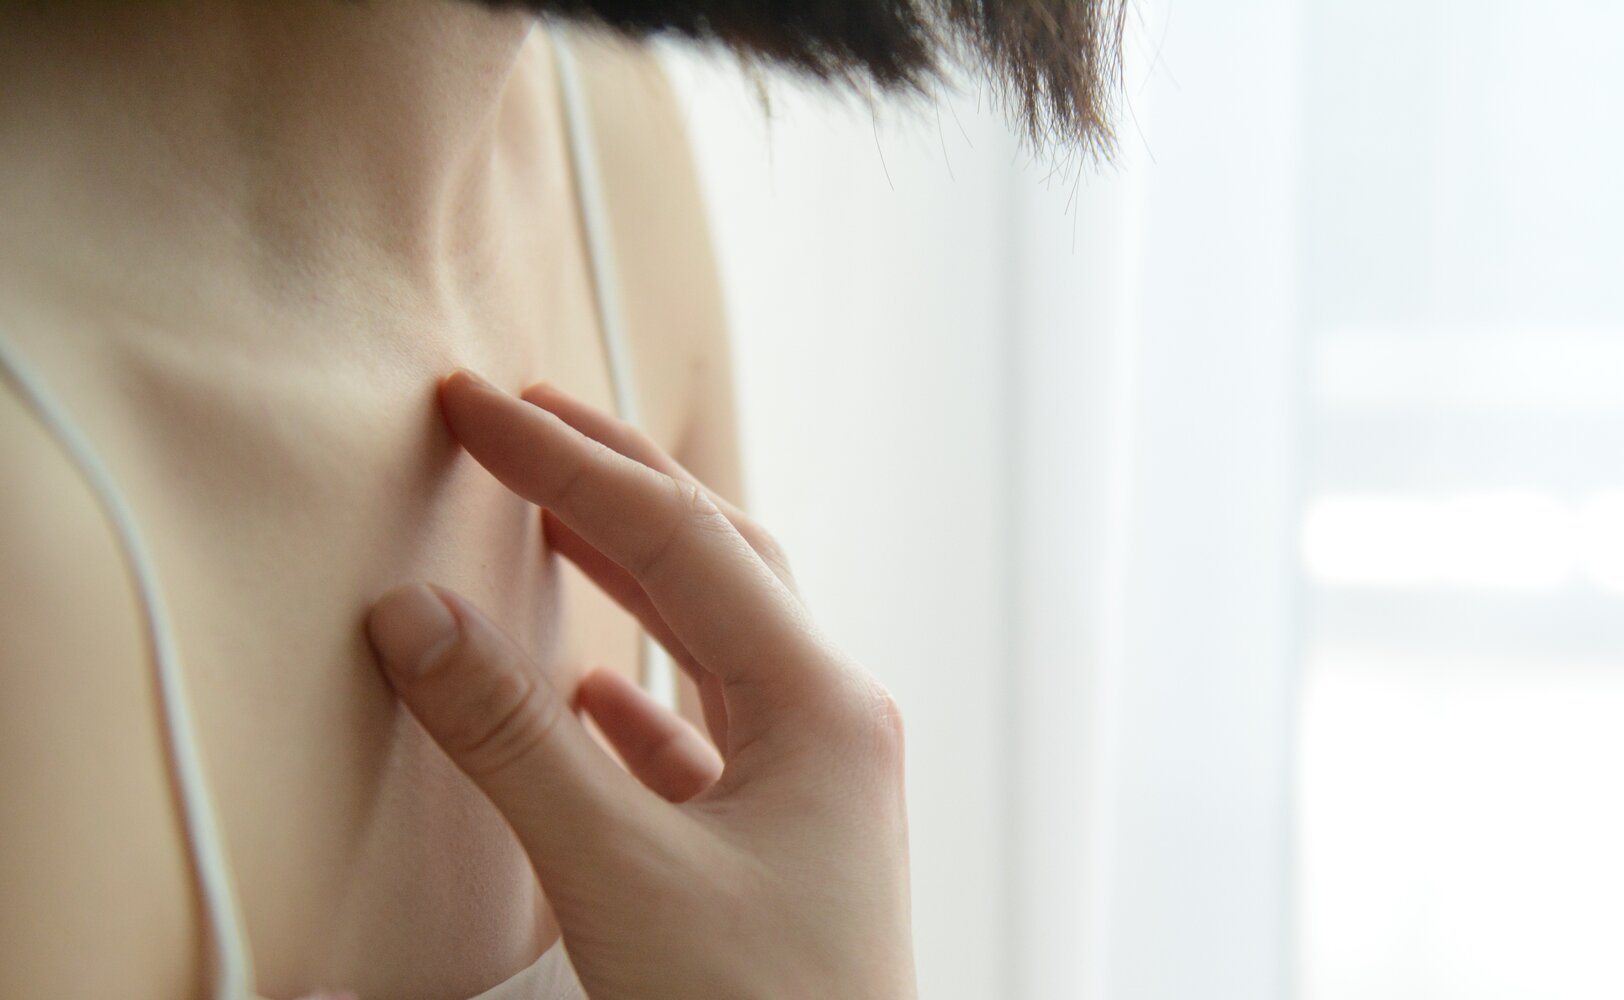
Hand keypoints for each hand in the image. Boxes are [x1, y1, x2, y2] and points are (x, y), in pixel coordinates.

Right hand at [364, 369, 916, 999]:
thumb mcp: (621, 877)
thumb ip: (513, 741)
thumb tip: (409, 612)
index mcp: (821, 704)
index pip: (678, 540)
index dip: (564, 464)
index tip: (472, 404)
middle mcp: (833, 723)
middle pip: (718, 561)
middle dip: (614, 482)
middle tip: (520, 417)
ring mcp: (814, 783)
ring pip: (716, 639)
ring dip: (632, 572)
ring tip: (549, 512)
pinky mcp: (782, 843)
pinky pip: (707, 733)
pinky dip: (642, 692)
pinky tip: (593, 688)